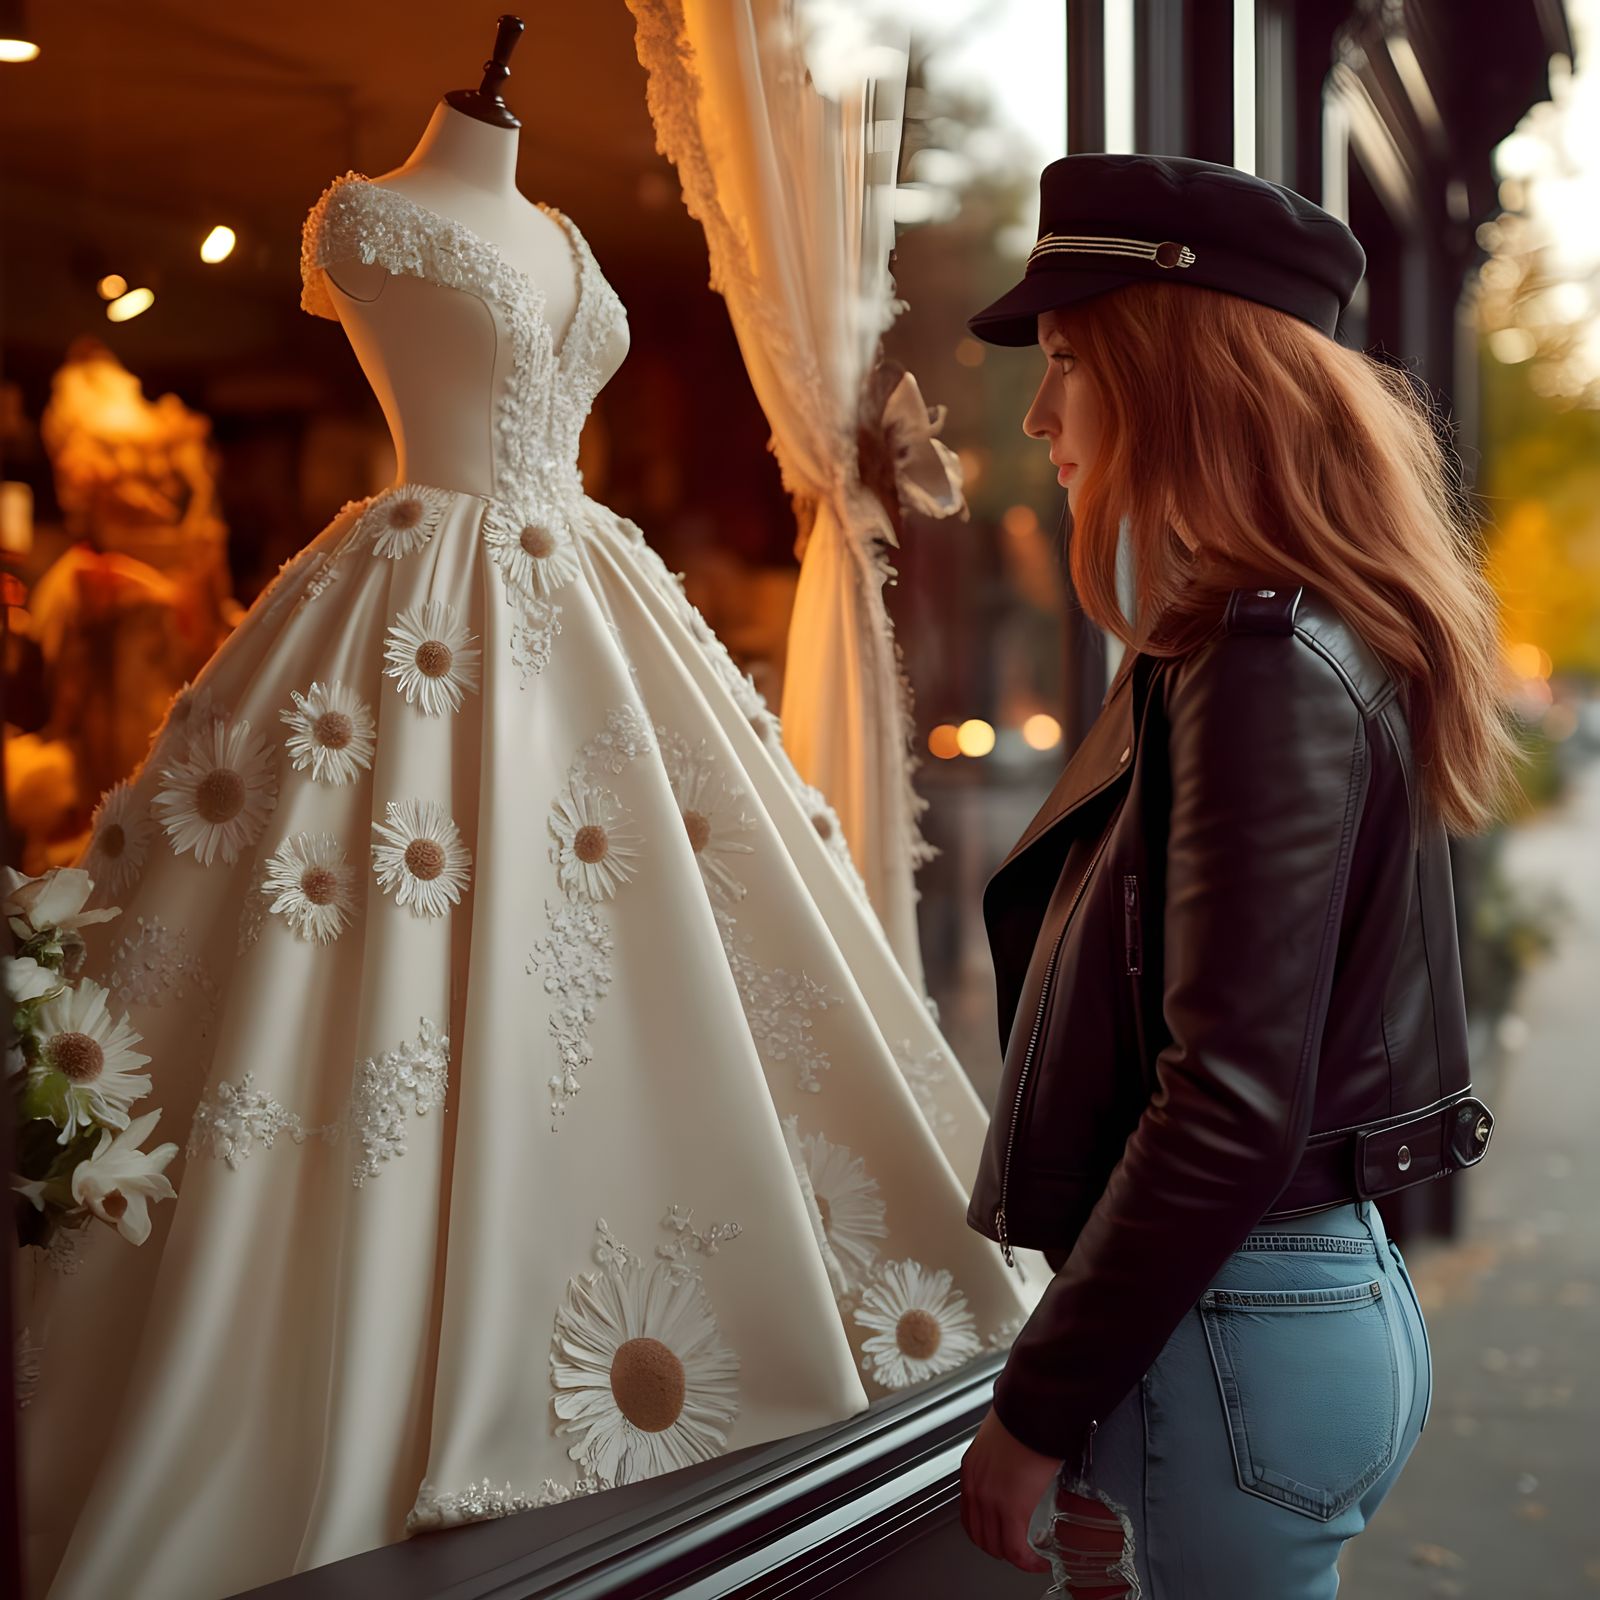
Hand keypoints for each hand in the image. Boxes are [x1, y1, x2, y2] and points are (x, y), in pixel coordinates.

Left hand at [958, 1404, 1059, 1572]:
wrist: (1032, 1409)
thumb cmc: (1023, 1418)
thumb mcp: (1002, 1442)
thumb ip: (1002, 1460)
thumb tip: (1017, 1465)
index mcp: (971, 1470)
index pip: (969, 1516)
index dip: (985, 1533)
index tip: (1000, 1536)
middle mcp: (974, 1487)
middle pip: (980, 1536)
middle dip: (999, 1549)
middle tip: (1017, 1550)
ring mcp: (990, 1499)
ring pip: (996, 1547)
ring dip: (1013, 1557)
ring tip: (1029, 1557)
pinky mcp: (1011, 1508)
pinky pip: (1015, 1549)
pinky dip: (1026, 1562)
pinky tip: (1038, 1560)